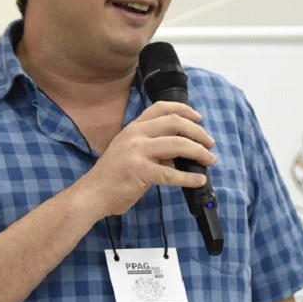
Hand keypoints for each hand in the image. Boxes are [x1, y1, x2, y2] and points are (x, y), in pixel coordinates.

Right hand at [77, 101, 215, 218]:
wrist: (92, 193)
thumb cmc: (112, 176)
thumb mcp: (130, 152)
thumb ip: (153, 147)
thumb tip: (180, 150)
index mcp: (134, 128)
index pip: (162, 108)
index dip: (184, 110)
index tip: (199, 118)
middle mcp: (136, 134)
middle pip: (175, 123)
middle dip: (198, 133)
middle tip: (210, 144)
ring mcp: (137, 151)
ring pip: (178, 144)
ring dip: (199, 151)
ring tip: (209, 160)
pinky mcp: (140, 171)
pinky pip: (171, 173)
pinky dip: (189, 177)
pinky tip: (198, 180)